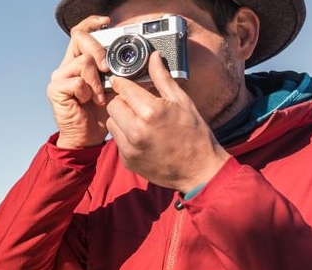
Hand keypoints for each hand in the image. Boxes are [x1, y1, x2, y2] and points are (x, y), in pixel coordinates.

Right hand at [47, 16, 112, 148]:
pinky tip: (89, 102)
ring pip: (83, 62)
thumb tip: (145, 61)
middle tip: (107, 68)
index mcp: (80, 61)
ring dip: (97, 80)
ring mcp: (59, 77)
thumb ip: (122, 74)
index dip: (92, 23)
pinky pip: (77, 82)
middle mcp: (67, 66)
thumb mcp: (116, 89)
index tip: (107, 23)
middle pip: (80, 38)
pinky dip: (87, 92)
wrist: (86, 138)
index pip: (81, 32)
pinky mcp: (55, 90)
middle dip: (99, 50)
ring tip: (99, 96)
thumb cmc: (100, 115)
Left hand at [105, 52, 229, 193]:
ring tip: (140, 121)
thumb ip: (162, 78)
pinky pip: (116, 140)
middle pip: (113, 105)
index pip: (123, 88)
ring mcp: (130, 148)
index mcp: (151, 112)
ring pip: (111, 122)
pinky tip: (142, 136)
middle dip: (122, 101)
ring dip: (121, 119)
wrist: (199, 170)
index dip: (124, 83)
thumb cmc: (194, 134)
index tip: (125, 82)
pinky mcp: (127, 160)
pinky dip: (125, 136)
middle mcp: (137, 131)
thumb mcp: (182, 102)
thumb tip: (154, 57)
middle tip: (137, 104)